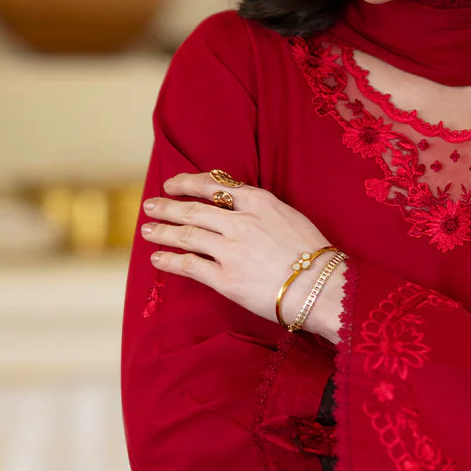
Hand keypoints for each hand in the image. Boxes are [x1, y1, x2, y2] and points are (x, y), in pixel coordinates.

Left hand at [141, 170, 342, 336]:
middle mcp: (240, 222)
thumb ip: (261, 209)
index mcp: (258, 202)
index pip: (212, 186)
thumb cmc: (313, 254)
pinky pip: (189, 265)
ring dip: (163, 232)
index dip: (186, 183)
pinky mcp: (226, 279)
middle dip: (167, 206)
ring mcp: (230, 250)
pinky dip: (170, 261)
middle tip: (150, 205)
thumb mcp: (289, 216)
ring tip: (147, 230)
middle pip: (193, 209)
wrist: (322, 286)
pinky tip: (158, 258)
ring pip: (186, 235)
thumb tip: (237, 205)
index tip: (172, 184)